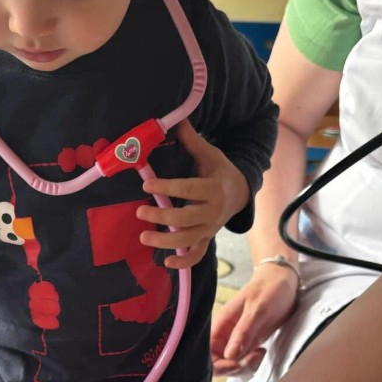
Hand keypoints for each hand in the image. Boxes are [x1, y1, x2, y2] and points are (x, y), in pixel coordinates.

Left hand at [137, 120, 249, 269]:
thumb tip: (177, 119)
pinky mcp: (207, 239)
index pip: (189, 189)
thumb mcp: (210, 154)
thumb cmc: (220, 171)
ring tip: (144, 237)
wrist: (241, 193)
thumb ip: (192, 141)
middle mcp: (213, 212)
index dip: (168, 188)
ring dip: (166, 241)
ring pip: (189, 240)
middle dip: (162, 217)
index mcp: (214, 189)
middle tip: (140, 212)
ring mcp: (210, 228)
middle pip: (187, 218)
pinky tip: (166, 262)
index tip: (147, 186)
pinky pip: (197, 255)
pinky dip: (184, 262)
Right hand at [210, 264, 300, 374]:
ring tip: (260, 353)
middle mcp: (225, 336)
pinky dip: (252, 363)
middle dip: (234, 368)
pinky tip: (261, 352)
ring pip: (232, 366)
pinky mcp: (248, 344)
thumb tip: (229, 355)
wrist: (283, 282)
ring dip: (245, 366)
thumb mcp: (257, 310)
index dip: (218, 364)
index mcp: (220, 325)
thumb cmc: (269, 290)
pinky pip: (243, 362)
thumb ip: (243, 333)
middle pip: (218, 363)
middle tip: (252, 358)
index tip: (236, 364)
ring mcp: (236, 341)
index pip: (207, 353)